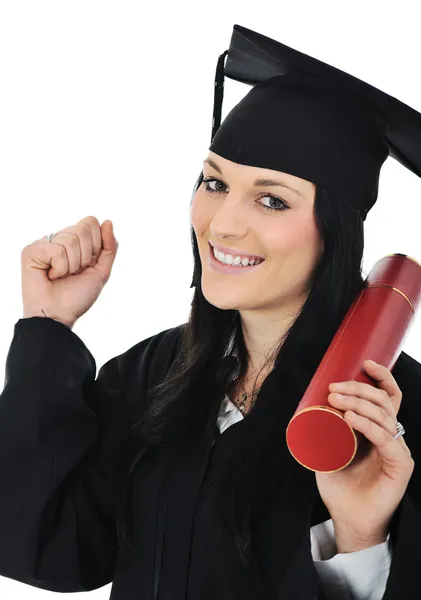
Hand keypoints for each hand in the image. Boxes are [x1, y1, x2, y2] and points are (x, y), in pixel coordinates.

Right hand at [21, 216, 118, 327]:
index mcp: (74, 240)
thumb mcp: (101, 271)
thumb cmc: (77, 296)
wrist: (59, 315)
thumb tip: (108, 221)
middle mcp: (58, 238)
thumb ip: (109, 247)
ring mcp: (43, 243)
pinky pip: (57, 250)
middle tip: (74, 272)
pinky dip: (59, 268)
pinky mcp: (31, 251)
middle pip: (83, 228)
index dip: (96, 245)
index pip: (91, 222)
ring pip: (71, 239)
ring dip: (72, 265)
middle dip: (86, 256)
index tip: (88, 264)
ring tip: (61, 276)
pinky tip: (50, 276)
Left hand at [315, 359, 413, 551]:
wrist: (348, 519)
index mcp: (378, 429)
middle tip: (334, 390)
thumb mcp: (327, 451)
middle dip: (359, 389)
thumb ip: (323, 432)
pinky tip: (351, 420)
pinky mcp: (400, 465)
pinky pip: (387, 439)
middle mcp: (390, 435)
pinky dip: (369, 426)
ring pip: (385, 415)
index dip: (381, 377)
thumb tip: (305, 409)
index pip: (388, 396)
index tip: (365, 363)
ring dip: (359, 403)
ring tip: (336, 401)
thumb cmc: (340, 486)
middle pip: (384, 401)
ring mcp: (397, 449)